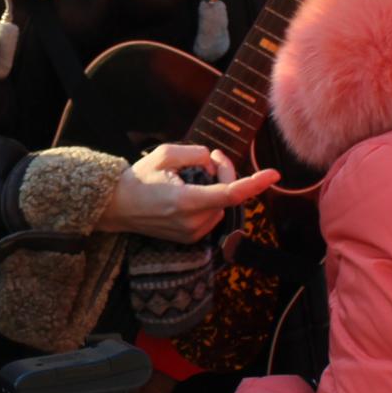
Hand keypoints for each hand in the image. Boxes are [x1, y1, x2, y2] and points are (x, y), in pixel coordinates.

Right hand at [98, 145, 277, 244]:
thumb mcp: (164, 154)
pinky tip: (191, 193)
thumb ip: (195, 153)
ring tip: (194, 176)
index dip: (254, 184)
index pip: (229, 194)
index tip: (274, 175)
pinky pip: (213, 215)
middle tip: (213, 156)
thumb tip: (213, 162)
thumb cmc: (140, 178)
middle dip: (226, 172)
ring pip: (222, 205)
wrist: (118, 207)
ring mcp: (192, 233)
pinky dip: (209, 201)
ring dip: (217, 188)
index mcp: (186, 200)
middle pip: (228, 194)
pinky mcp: (191, 239)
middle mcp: (192, 222)